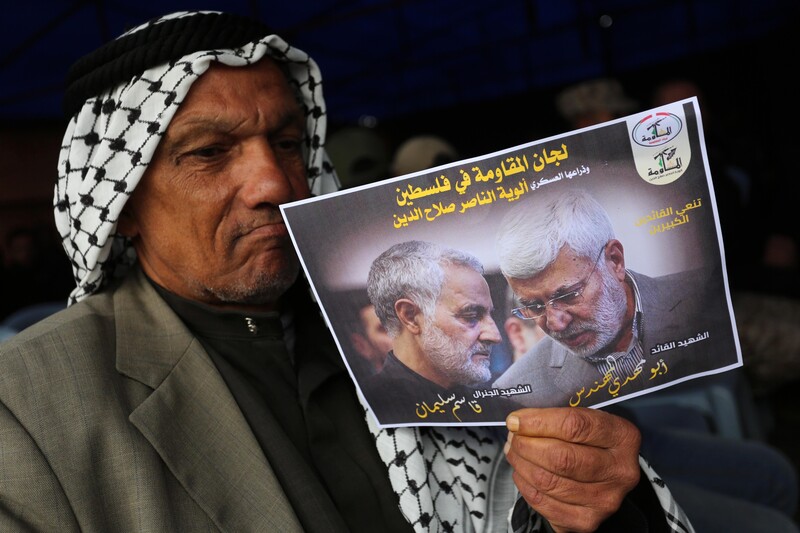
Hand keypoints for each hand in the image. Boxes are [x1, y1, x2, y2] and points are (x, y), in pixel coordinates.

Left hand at [504, 407, 640, 532]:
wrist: (607, 476)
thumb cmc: (590, 441)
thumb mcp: (586, 420)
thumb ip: (558, 417)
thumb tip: (517, 422)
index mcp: (623, 437)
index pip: (575, 426)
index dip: (538, 422)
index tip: (515, 420)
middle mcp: (620, 471)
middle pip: (561, 458)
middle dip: (526, 445)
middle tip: (513, 438)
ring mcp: (605, 500)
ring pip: (548, 481)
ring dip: (521, 463)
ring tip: (514, 452)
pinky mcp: (587, 521)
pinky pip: (543, 502)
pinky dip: (524, 485)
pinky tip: (522, 472)